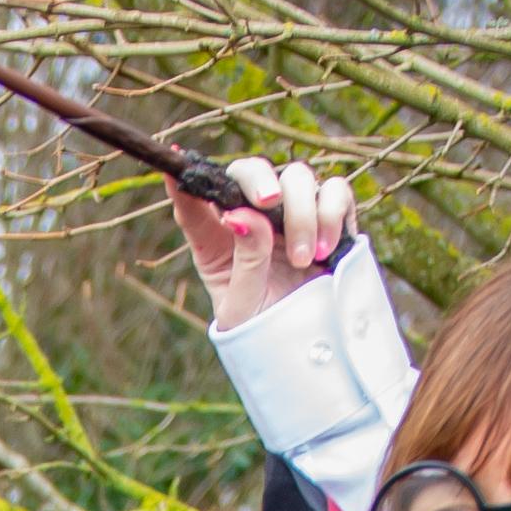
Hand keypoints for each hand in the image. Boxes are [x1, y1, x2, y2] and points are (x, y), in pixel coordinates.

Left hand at [173, 154, 359, 339]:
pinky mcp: (328, 219)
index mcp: (216, 241)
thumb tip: (244, 215)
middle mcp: (253, 219)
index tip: (175, 158)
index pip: (195, 200)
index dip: (184, 175)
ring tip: (303, 259)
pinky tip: (325, 249)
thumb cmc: (265, 331)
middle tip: (268, 202)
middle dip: (259, 178)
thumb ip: (245, 260)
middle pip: (249, 171)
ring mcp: (291, 215)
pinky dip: (332, 211)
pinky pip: (335, 191)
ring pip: (297, 176)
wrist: (312, 352)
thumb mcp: (244, 307)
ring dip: (301, 211)